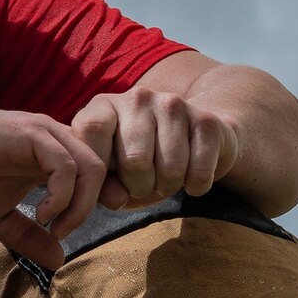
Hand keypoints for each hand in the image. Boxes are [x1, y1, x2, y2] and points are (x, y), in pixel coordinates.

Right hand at [0, 105, 106, 269]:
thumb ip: (29, 236)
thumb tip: (59, 261)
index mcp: (51, 157)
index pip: (97, 173)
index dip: (98, 200)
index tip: (72, 229)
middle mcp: (55, 140)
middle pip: (103, 171)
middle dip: (96, 206)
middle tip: (65, 232)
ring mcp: (44, 134)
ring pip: (92, 167)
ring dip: (80, 205)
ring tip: (54, 226)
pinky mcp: (31, 134)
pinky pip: (66, 166)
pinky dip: (61, 196)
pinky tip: (41, 213)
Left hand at [71, 87, 239, 210]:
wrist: (191, 141)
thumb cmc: (139, 162)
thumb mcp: (112, 175)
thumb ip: (103, 187)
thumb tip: (115, 199)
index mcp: (104, 105)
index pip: (91, 129)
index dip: (96, 168)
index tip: (106, 188)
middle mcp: (138, 98)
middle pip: (135, 160)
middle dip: (139, 188)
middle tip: (143, 185)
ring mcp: (173, 104)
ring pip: (170, 169)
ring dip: (168, 188)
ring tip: (165, 179)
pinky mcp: (206, 120)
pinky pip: (200, 172)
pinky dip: (195, 187)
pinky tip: (191, 177)